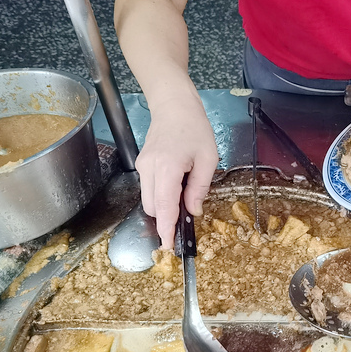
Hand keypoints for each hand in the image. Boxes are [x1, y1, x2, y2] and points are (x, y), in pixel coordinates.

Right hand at [135, 92, 218, 247]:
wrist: (174, 105)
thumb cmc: (195, 128)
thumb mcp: (208, 158)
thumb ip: (199, 187)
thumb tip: (193, 211)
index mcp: (167, 167)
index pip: (164, 206)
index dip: (167, 228)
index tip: (168, 246)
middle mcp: (149, 169)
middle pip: (153, 207)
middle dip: (167, 217)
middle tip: (187, 217)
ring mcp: (143, 166)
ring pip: (149, 199)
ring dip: (165, 205)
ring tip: (185, 192)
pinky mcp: (142, 164)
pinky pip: (150, 188)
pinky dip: (162, 194)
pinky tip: (177, 183)